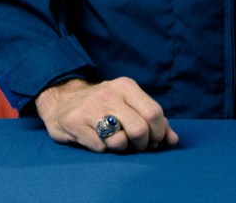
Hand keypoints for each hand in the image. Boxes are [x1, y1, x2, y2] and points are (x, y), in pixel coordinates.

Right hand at [35, 76, 179, 152]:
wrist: (61, 99)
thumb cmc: (103, 104)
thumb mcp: (128, 103)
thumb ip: (152, 119)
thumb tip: (173, 140)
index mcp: (126, 86)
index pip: (154, 112)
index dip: (158, 133)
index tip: (153, 140)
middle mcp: (109, 93)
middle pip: (139, 129)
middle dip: (141, 144)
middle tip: (135, 145)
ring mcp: (91, 108)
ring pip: (119, 142)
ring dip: (121, 148)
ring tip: (115, 140)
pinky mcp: (75, 123)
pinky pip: (100, 148)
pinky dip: (102, 149)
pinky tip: (96, 139)